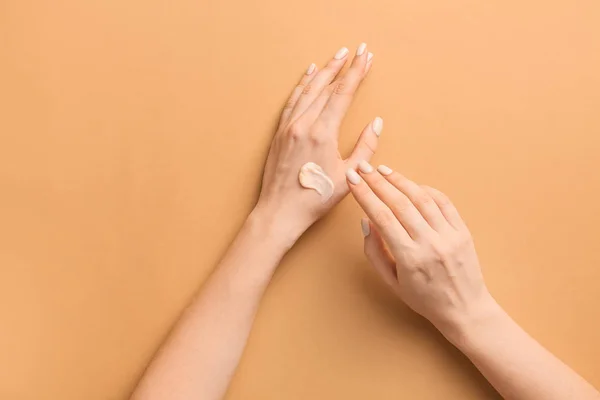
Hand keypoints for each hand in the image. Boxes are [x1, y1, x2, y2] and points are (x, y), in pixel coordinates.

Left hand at [253, 44, 381, 245]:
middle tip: (355, 50)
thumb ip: (365, 147)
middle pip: (325, 86)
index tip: (366, 56)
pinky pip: (292, 101)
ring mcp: (288, 127)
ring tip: (335, 57)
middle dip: (342, 66)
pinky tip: (308, 75)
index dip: (356, 73)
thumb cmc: (314, 199)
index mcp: (322, 133)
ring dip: (323, 71)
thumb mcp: (348, 175)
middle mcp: (303, 124)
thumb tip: (377, 123)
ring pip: (307, 90)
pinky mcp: (279, 133)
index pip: (343, 94)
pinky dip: (302, 85)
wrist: (280, 211)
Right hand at [346, 161, 495, 337]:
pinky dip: (426, 190)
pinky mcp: (463, 231)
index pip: (382, 217)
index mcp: (409, 258)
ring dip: (400, 180)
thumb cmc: (424, 299)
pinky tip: (411, 184)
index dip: (365, 195)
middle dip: (378, 182)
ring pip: (422, 198)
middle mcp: (430, 243)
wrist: (465, 310)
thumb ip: (375, 252)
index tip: (353, 180)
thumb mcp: (392, 283)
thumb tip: (366, 222)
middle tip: (363, 168)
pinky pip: (443, 202)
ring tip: (383, 170)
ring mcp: (449, 235)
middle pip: (400, 203)